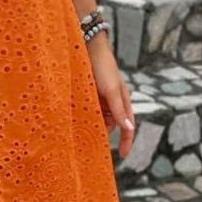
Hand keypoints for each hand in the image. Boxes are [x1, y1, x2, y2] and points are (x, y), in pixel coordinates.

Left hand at [86, 35, 134, 157]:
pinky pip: (86, 109)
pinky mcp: (87, 93)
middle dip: (102, 131)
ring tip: (79, 125)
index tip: (123, 156)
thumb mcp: (111, 89)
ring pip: (97, 117)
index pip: (128, 126)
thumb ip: (118, 109)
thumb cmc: (102, 66)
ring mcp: (99, 97)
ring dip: (90, 122)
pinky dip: (82, 114)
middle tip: (89, 138)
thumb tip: (128, 129)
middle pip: (110, 124)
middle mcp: (112, 101)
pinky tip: (73, 118)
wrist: (87, 46)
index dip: (127, 141)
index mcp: (122, 100)